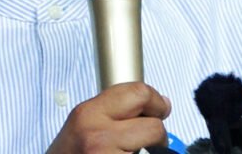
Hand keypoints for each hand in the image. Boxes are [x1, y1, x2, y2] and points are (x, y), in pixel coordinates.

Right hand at [46, 82, 171, 153]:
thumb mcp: (81, 126)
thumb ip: (111, 112)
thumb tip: (156, 102)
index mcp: (87, 113)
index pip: (137, 92)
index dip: (155, 100)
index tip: (160, 107)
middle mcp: (97, 134)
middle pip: (151, 119)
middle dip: (158, 125)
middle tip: (155, 134)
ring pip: (155, 142)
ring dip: (155, 148)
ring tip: (141, 151)